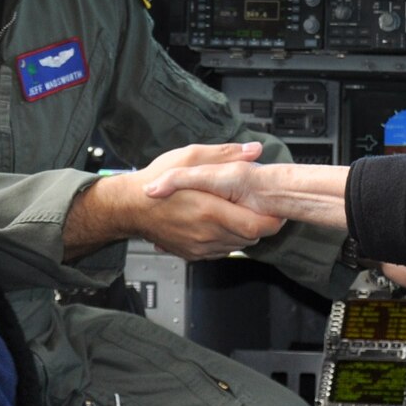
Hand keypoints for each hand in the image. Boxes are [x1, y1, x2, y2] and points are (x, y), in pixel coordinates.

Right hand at [121, 142, 285, 259]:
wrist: (129, 207)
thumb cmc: (155, 181)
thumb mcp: (190, 157)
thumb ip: (225, 155)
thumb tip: (254, 150)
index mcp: (210, 211)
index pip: (256, 226)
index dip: (272, 220)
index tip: (276, 209)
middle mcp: (206, 234)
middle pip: (250, 238)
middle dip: (259, 223)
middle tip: (258, 206)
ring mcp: (199, 247)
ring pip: (237, 246)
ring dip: (243, 231)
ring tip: (237, 211)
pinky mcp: (193, 254)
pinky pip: (221, 251)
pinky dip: (227, 239)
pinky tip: (220, 221)